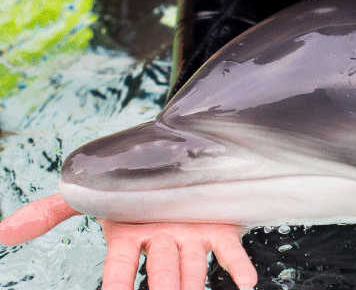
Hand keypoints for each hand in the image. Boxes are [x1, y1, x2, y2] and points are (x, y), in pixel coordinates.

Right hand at [0, 194, 256, 289]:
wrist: (175, 163)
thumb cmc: (131, 187)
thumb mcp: (91, 194)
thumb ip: (51, 211)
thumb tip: (3, 233)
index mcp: (129, 237)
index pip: (119, 269)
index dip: (119, 284)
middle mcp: (161, 243)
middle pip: (161, 273)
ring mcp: (191, 238)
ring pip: (192, 268)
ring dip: (195, 285)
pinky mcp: (220, 230)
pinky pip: (230, 252)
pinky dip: (239, 267)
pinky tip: (247, 282)